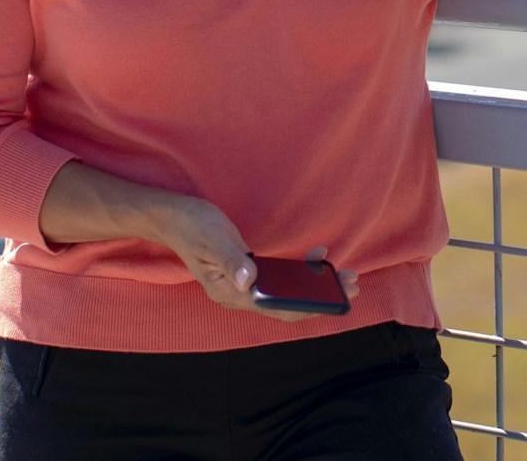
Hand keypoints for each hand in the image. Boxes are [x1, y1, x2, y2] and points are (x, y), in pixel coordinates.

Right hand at [147, 199, 360, 322]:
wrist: (173, 217)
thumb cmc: (193, 225)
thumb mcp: (213, 238)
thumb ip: (231, 260)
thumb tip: (249, 280)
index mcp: (230, 294)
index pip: (276, 308)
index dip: (309, 306)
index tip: (337, 297)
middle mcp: (238, 296)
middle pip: (286, 304)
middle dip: (321, 296)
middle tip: (353, 282)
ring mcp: (243, 286)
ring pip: (286, 294)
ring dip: (314, 286)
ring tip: (344, 274)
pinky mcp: (247, 274)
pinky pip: (279, 280)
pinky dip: (300, 273)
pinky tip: (317, 259)